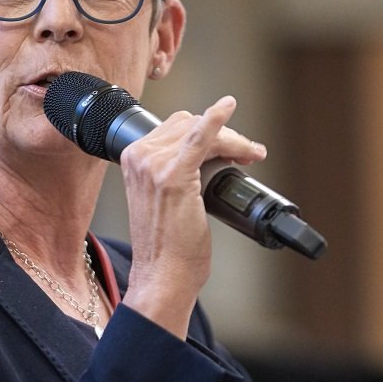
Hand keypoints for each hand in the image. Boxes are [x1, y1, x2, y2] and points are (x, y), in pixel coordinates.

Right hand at [121, 96, 265, 337]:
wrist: (163, 275)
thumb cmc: (166, 246)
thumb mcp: (162, 199)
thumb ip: (172, 172)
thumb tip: (209, 156)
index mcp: (132, 159)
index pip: (174, 127)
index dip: (207, 131)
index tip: (229, 147)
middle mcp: (139, 157)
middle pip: (188, 123)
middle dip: (223, 134)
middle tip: (246, 154)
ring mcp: (154, 164)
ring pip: (201, 130)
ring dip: (232, 139)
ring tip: (250, 155)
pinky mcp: (175, 175)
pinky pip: (200, 137)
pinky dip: (216, 120)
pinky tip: (228, 106)